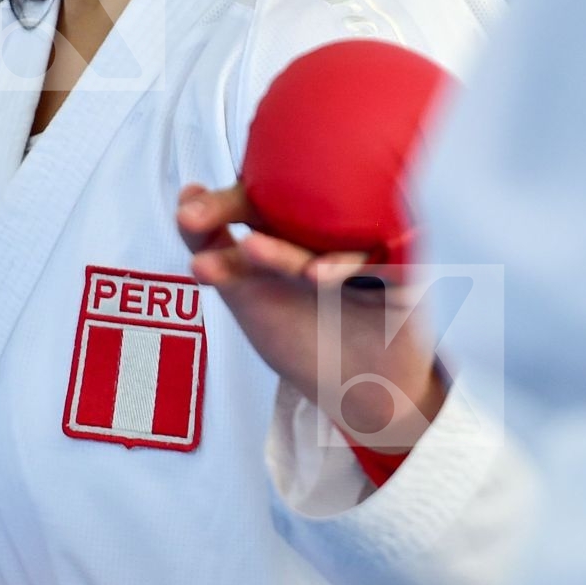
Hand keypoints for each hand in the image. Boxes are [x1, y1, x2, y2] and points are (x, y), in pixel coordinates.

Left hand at [176, 181, 445, 452]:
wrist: (360, 391)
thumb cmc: (306, 338)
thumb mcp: (247, 295)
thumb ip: (213, 248)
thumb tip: (187, 193)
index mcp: (292, 230)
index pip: (255, 202)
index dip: (221, 205)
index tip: (187, 217)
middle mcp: (326, 232)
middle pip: (284, 209)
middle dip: (239, 210)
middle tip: (198, 220)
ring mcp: (361, 250)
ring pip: (322, 236)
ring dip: (283, 248)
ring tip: (249, 250)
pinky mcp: (398, 272)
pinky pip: (373, 259)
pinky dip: (345, 264)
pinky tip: (317, 276)